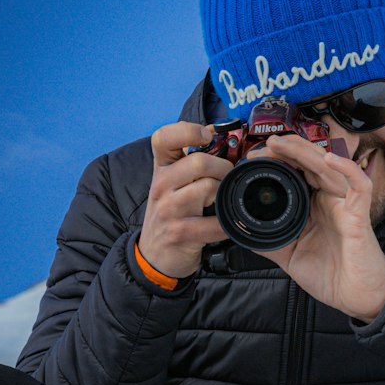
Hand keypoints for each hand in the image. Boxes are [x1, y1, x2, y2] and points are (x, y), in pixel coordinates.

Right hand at [138, 122, 230, 277]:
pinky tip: (227, 224)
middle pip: (199, 162)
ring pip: (209, 188)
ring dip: (226, 194)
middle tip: (228, 179)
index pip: (164, 138)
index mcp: (161, 169)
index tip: (207, 136)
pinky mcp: (180, 233)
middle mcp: (161, 185)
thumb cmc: (171, 214)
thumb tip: (215, 130)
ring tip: (225, 201)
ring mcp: (169, 210)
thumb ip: (189, 158)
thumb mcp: (173, 183)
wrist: (155, 255)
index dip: (187, 130)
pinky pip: (215, 222)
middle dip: (223, 168)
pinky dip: (228, 223)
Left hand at [247, 136, 384, 320]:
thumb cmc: (330, 276)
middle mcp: (329, 199)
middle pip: (310, 163)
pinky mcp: (359, 214)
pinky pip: (359, 184)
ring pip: (329, 167)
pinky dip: (347, 168)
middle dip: (287, 150)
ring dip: (305, 152)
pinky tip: (330, 159)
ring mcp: (345, 204)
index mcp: (313, 205)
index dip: (278, 161)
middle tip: (264, 145)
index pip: (296, 172)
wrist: (354, 298)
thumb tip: (240, 230)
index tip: (254, 159)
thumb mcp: (289, 255)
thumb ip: (268, 241)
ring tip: (283, 143)